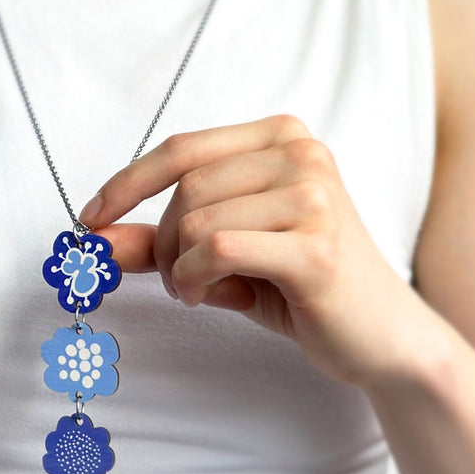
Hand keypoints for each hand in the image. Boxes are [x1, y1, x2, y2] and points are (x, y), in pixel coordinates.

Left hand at [79, 114, 441, 388]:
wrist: (383, 337)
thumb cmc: (300, 284)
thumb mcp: (224, 250)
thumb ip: (160, 238)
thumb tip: (93, 239)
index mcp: (281, 136)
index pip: (182, 149)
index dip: (126, 183)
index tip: (90, 219)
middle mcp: (301, 152)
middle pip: (185, 187)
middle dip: (162, 242)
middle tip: (178, 281)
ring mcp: (314, 194)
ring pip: (196, 219)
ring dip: (179, 267)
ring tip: (199, 290)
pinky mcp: (316, 244)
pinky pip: (217, 248)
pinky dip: (195, 279)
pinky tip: (208, 297)